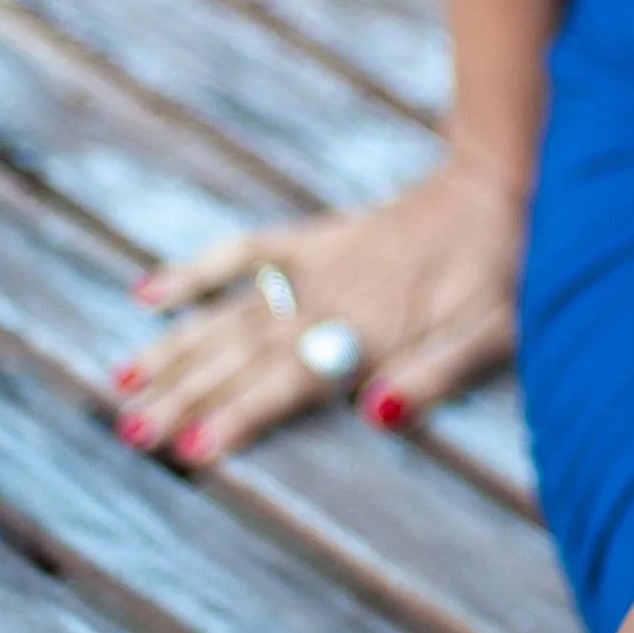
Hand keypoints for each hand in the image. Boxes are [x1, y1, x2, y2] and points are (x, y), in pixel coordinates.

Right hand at [114, 155, 523, 467]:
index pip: (291, 381)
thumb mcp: (496, 332)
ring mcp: (320, 265)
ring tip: (121, 385)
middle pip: (246, 353)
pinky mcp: (320, 237)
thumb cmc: (513, 267)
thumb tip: (374, 416)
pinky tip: (147, 293)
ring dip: (177, 349)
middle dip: (187, 395)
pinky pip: (248, 251)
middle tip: (132, 433)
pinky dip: (196, 270)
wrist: (509, 182)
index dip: (241, 415)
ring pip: (232, 313)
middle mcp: (333, 298)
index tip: (192, 450)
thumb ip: (435, 375)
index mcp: (374, 328)